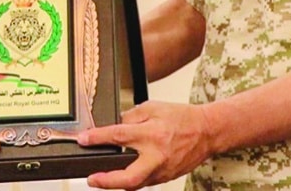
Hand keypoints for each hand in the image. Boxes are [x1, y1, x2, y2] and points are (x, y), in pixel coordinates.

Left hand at [78, 101, 213, 190]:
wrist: (207, 132)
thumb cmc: (182, 118)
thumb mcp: (153, 107)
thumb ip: (131, 117)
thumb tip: (113, 125)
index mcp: (152, 134)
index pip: (119, 136)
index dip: (97, 138)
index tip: (84, 139)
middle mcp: (157, 156)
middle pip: (128, 177)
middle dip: (107, 181)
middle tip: (91, 178)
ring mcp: (162, 170)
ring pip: (135, 184)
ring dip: (116, 183)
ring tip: (101, 179)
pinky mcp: (166, 178)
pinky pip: (144, 182)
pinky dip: (131, 180)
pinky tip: (121, 175)